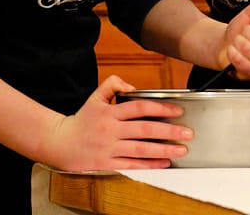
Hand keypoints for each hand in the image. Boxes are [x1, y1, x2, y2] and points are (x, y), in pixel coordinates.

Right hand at [38, 76, 193, 171]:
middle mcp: (110, 130)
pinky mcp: (107, 164)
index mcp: (109, 112)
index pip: (139, 107)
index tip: (178, 110)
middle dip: (168, 131)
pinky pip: (132, 165)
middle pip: (144, 130)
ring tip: (181, 150)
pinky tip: (164, 163)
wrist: (61, 143)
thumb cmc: (82, 119)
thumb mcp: (95, 96)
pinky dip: (149, 165)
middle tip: (187, 133)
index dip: (160, 107)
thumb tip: (132, 86)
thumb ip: (113, 84)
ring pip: (140, 149)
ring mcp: (109, 148)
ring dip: (163, 150)